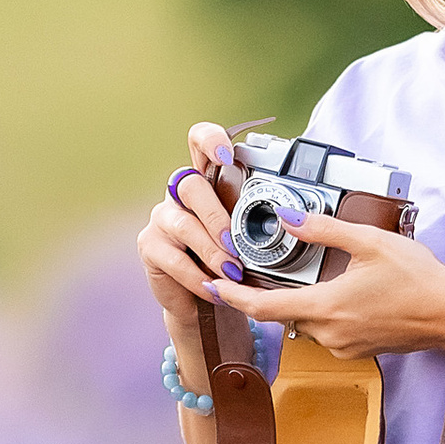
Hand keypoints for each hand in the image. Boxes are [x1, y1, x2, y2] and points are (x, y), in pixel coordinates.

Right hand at [137, 119, 236, 351]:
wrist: (204, 302)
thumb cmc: (231, 263)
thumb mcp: (249, 238)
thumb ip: (259, 221)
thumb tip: (294, 218)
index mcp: (208, 180)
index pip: (199, 141)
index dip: (210, 140)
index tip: (226, 155)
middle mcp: (180, 192)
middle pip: (191, 185)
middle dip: (216, 215)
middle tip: (235, 243)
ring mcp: (162, 217)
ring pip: (184, 225)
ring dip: (212, 250)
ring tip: (232, 271)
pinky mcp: (150, 245)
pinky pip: (174, 258)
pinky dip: (197, 276)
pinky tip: (212, 286)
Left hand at [214, 213, 444, 360]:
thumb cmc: (418, 279)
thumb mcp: (370, 242)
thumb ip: (325, 229)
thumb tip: (288, 216)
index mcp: (325, 308)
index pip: (262, 308)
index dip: (232, 296)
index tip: (212, 284)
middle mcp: (329, 334)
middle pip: (282, 315)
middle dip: (268, 294)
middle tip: (256, 270)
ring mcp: (344, 346)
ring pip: (305, 323)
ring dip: (299, 302)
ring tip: (306, 276)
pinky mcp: (357, 351)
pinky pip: (327, 331)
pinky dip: (323, 313)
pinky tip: (339, 293)